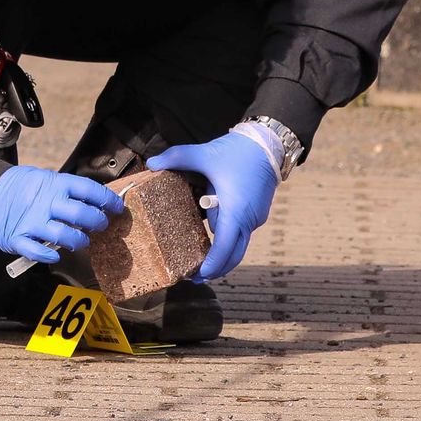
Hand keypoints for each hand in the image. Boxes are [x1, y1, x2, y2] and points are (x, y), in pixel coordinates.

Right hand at [0, 164, 124, 263]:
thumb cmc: (18, 188)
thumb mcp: (43, 178)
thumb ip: (65, 190)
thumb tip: (95, 199)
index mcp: (54, 184)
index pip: (89, 190)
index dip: (108, 200)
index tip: (117, 207)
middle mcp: (46, 203)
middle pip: (83, 215)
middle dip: (98, 222)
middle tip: (100, 224)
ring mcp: (32, 222)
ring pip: (66, 236)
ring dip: (79, 242)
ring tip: (81, 241)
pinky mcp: (19, 239)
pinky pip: (40, 252)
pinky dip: (50, 255)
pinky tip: (55, 253)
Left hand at [147, 132, 278, 280]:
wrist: (269, 144)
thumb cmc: (238, 151)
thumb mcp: (204, 154)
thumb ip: (176, 158)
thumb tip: (151, 164)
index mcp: (235, 211)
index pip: (224, 248)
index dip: (212, 265)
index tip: (199, 276)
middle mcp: (248, 219)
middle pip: (234, 254)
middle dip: (216, 267)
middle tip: (195, 276)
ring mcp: (256, 217)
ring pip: (237, 240)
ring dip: (220, 244)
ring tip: (199, 244)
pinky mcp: (258, 212)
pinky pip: (241, 229)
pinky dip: (228, 231)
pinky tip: (212, 220)